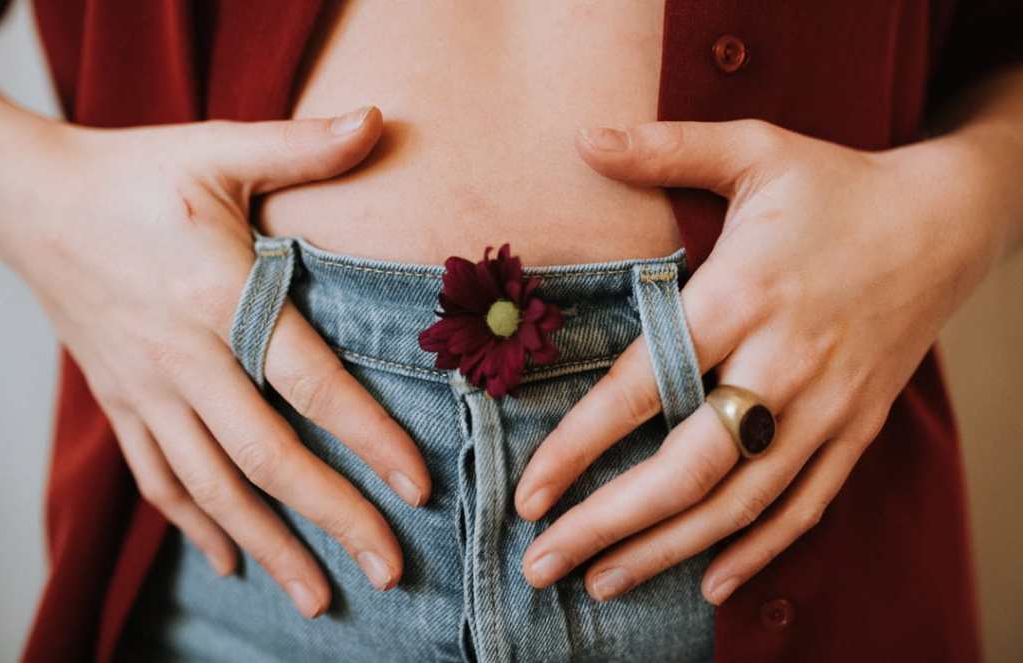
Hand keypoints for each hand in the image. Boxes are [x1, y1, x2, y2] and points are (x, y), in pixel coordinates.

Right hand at [2, 103, 431, 617]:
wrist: (27, 199)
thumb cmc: (133, 174)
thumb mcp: (218, 149)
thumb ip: (304, 147)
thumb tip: (382, 119)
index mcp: (219, 298)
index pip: (310, 384)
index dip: (368, 438)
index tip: (418, 489)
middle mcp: (183, 359)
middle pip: (266, 457)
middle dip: (332, 518)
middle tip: (389, 572)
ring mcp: (146, 390)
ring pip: (212, 488)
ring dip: (269, 546)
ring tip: (319, 599)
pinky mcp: (120, 403)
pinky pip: (158, 479)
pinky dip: (196, 526)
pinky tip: (230, 560)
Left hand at [513, 118, 1002, 603]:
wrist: (947, 220)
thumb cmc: (836, 186)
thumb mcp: (754, 147)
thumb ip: (666, 148)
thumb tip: (583, 137)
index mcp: (743, 295)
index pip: (644, 387)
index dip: (579, 446)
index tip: (528, 492)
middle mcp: (783, 362)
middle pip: (689, 469)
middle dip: (609, 524)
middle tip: (542, 563)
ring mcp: (825, 405)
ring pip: (742, 503)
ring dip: (668, 551)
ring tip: (601, 585)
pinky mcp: (856, 428)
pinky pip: (806, 505)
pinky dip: (759, 552)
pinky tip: (711, 585)